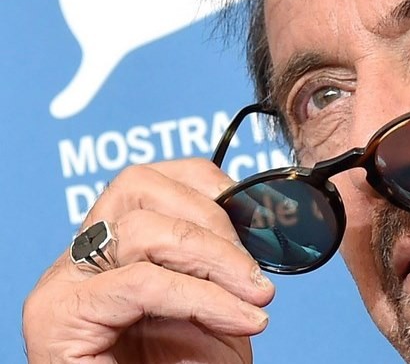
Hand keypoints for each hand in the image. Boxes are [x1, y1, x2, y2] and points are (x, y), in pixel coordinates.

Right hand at [23, 159, 275, 362]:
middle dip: (213, 220)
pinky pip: (141, 282)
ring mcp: (64, 285)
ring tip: (256, 298)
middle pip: (136, 185)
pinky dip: (201, 296)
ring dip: (216, 259)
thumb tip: (263, 213)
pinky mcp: (58, 318)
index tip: (256, 214)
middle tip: (255, 272)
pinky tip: (240, 319)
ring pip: (140, 227)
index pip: (147, 178)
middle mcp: (80, 260)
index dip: (205, 182)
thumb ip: (224, 260)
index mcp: (114, 250)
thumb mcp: (217, 304)